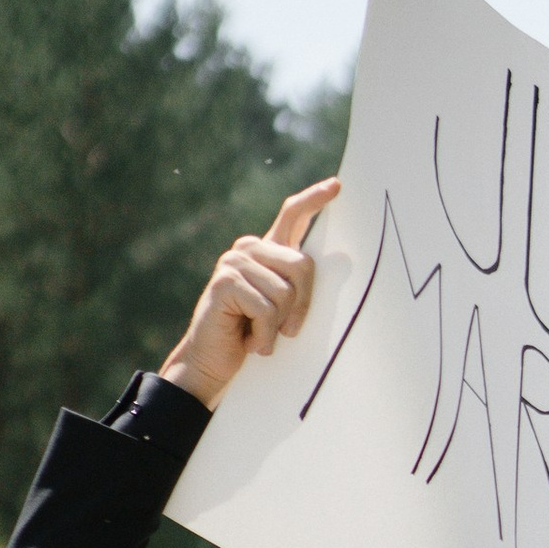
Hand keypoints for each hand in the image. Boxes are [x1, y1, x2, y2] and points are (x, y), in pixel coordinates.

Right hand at [160, 176, 341, 406]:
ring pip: (286, 292)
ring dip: (279, 325)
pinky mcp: (226, 281)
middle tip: (286, 330)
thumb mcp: (281, 308)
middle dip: (302, 304)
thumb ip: (295, 284)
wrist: (211, 362)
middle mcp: (249, 249)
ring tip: (259, 334)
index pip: (292, 215)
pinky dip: (264, 335)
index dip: (314, 199)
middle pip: (303, 265)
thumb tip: (325, 266)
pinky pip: (267, 309)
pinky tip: (250, 342)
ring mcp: (234, 262)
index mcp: (265, 252)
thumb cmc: (250, 336)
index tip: (337, 185)